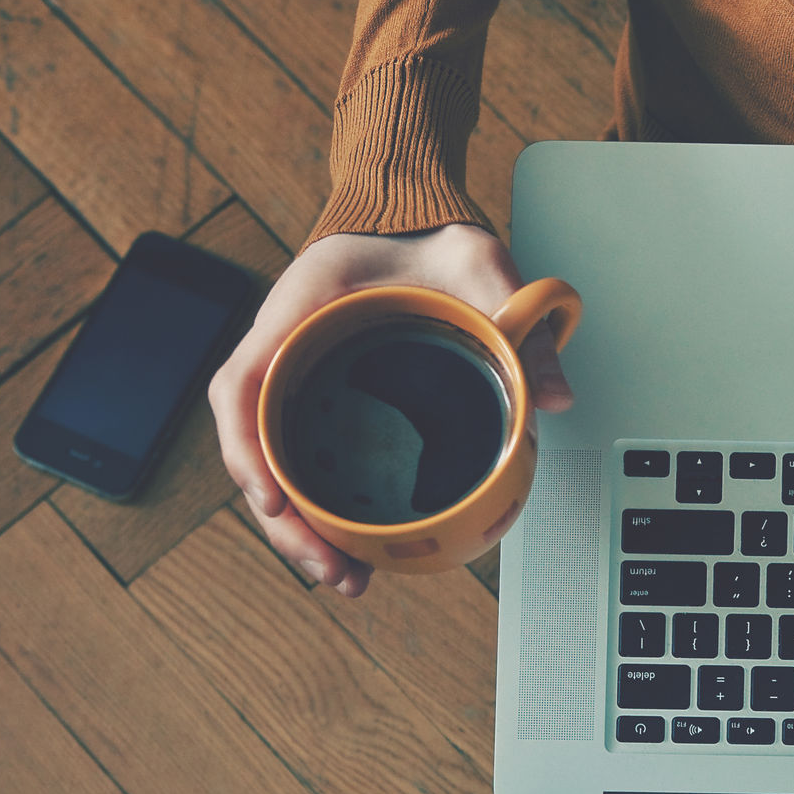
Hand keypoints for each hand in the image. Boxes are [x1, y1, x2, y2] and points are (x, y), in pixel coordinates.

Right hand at [207, 224, 572, 596]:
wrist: (414, 215)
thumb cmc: (428, 232)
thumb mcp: (479, 261)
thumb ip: (515, 314)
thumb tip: (553, 395)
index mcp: (300, 308)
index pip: (240, 382)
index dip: (246, 447)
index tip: (273, 499)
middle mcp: (284, 347)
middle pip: (252, 445)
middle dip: (283, 519)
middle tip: (333, 570)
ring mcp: (299, 376)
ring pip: (275, 463)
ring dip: (300, 527)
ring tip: (347, 579)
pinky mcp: (323, 398)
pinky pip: (305, 457)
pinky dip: (321, 506)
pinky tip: (353, 547)